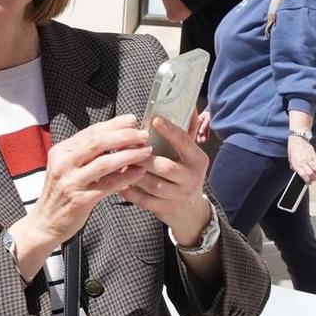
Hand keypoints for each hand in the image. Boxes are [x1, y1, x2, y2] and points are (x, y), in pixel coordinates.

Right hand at [15, 116, 158, 258]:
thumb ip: (85, 153)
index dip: (114, 124)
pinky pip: (108, 185)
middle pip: (97, 143)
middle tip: (143, 135)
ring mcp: (71, 182)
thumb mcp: (66, 167)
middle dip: (124, 136)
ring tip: (146, 151)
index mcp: (61, 152)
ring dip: (129, 155)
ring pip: (104, 163)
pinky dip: (126, 177)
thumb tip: (115, 137)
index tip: (132, 120)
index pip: (90, 132)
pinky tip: (139, 172)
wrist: (45, 222)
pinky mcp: (80, 200)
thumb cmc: (61, 193)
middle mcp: (63, 164)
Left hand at [119, 114, 214, 246]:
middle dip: (144, 157)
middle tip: (127, 146)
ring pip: (153, 185)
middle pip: (166, 167)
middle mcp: (191, 178)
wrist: (189, 209)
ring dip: (133, 173)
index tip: (154, 120)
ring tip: (118, 162)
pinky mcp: (165, 209)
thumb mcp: (191, 153)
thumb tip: (187, 105)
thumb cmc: (186, 172)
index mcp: (197, 160)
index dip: (170, 131)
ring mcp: (178, 196)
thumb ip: (188, 130)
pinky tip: (119, 182)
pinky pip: (144, 201)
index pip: (184, 143)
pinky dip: (130, 191)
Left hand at [287, 135, 315, 184]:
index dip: (307, 181)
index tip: (308, 183)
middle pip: (310, 174)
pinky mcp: (314, 156)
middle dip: (313, 179)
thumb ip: (294, 167)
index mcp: (296, 164)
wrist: (298, 139)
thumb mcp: (290, 159)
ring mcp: (309, 159)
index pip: (303, 175)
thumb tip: (298, 172)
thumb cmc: (293, 149)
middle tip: (313, 180)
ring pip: (315, 170)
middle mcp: (303, 162)